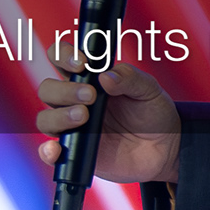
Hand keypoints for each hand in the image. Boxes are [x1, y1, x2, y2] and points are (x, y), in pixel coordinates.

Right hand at [33, 56, 179, 184]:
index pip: (60, 59)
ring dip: (59, 116)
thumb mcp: (149, 90)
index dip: (63, 56)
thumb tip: (105, 76)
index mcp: (87, 79)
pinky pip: (49, 153)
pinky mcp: (73, 151)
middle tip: (90, 95)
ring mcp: (71, 127)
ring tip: (84, 117)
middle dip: (64, 90)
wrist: (165, 148)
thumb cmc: (153, 113)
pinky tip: (56, 149)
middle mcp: (73, 101)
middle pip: (48, 89)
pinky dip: (47, 152)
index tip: (82, 64)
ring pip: (45, 119)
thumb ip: (130, 78)